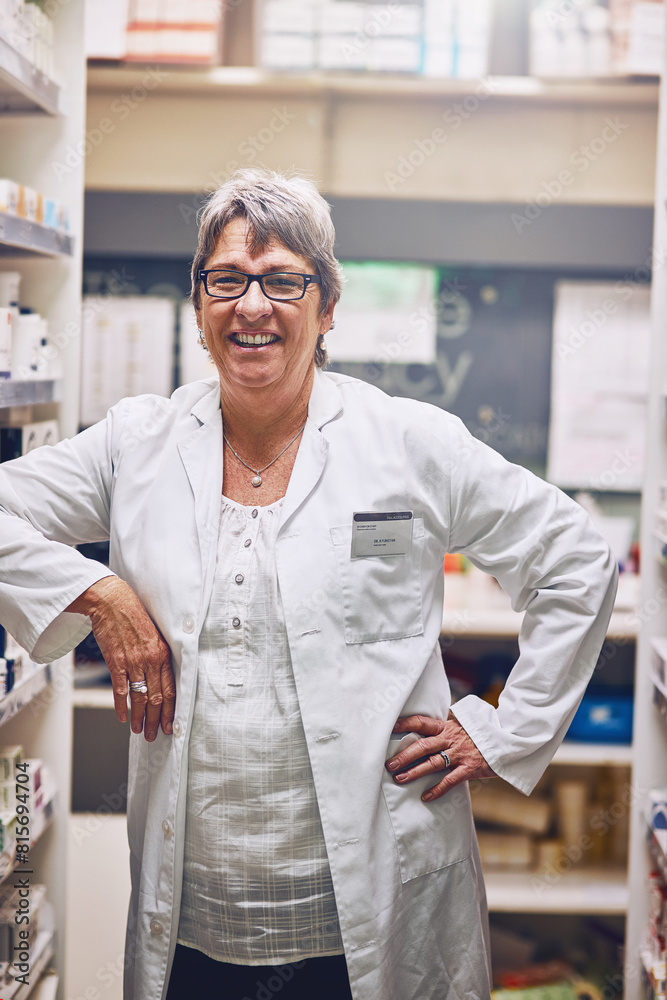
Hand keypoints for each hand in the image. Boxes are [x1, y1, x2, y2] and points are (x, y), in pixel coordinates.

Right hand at [66, 576, 175, 741]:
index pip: (172, 690)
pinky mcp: (116, 661)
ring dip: (139, 717)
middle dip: (155, 720)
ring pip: (139, 697)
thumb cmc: (134, 616)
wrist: (112, 602)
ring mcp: (133, 662)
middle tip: (153, 734)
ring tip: (138, 730)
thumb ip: (159, 656)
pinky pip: (120, 689)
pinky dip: (121, 705)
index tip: (170, 726)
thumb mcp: (156, 635)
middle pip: (156, 698)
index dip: (170, 711)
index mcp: (163, 654)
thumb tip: (162, 677)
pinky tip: (122, 717)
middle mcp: (151, 660)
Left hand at [385, 712, 494, 801]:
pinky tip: (426, 796)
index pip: (422, 722)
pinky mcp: (470, 768)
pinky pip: (450, 780)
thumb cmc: (480, 733)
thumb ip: (445, 728)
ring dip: (415, 772)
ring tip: (399, 778)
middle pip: (423, 745)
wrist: (506, 738)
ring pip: (433, 763)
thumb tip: (426, 730)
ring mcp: (460, 754)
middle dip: (404, 755)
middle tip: (389, 764)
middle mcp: (451, 739)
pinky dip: (437, 789)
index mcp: (447, 726)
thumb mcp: (462, 725)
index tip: (389, 727)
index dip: (405, 724)